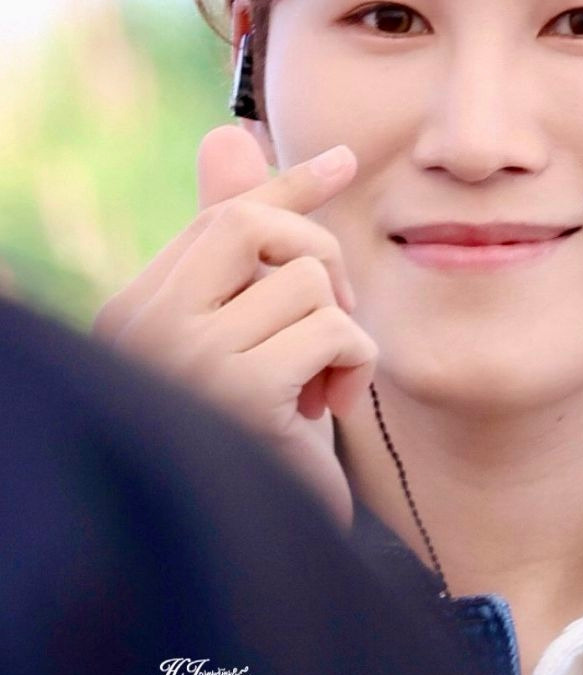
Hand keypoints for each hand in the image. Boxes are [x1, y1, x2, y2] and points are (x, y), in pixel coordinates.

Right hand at [92, 125, 376, 526]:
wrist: (264, 541)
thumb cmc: (261, 437)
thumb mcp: (255, 335)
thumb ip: (242, 251)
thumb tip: (224, 133)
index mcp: (136, 309)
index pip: (218, 216)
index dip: (288, 185)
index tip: (346, 160)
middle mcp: (142, 326)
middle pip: (252, 224)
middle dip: (318, 255)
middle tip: (334, 316)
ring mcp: (182, 356)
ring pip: (305, 278)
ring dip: (341, 330)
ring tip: (319, 388)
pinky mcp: (237, 389)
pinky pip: (334, 327)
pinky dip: (356, 363)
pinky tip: (330, 409)